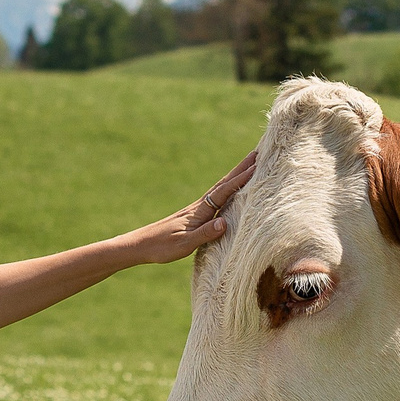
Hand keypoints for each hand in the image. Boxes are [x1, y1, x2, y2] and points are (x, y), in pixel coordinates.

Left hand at [116, 152, 256, 264]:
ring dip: (236, 175)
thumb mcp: (184, 244)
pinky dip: (228, 188)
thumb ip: (205, 234)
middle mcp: (200, 206)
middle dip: (242, 168)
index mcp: (199, 211)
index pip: (224, 192)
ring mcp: (198, 209)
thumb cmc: (162, 247)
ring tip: (250, 164)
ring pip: (221, 188)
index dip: (240, 180)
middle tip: (258, 153)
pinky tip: (232, 188)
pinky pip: (217, 197)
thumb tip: (224, 223)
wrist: (141, 245)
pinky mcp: (195, 215)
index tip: (256, 166)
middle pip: (224, 183)